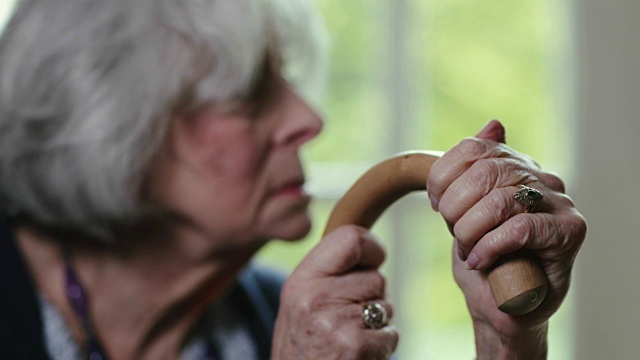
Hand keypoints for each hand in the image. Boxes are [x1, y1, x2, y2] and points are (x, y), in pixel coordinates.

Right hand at [271, 225, 397, 359]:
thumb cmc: (302, 345)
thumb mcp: (300, 301)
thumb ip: (326, 273)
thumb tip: (366, 244)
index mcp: (301, 280)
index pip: (350, 238)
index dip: (372, 247)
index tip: (373, 259)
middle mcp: (314, 297)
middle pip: (375, 276)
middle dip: (372, 295)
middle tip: (348, 316)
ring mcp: (335, 322)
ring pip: (386, 304)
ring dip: (377, 321)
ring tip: (348, 336)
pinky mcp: (355, 345)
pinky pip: (391, 332)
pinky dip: (381, 344)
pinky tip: (357, 354)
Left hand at [426, 120, 585, 358]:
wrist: (503, 308)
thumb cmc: (484, 259)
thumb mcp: (465, 212)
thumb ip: (471, 173)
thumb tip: (494, 124)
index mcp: (514, 166)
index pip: (476, 147)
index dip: (445, 175)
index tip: (437, 204)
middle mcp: (541, 178)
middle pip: (487, 171)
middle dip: (457, 206)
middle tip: (454, 233)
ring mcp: (559, 204)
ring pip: (501, 200)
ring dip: (471, 231)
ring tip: (468, 251)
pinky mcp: (569, 232)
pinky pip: (519, 228)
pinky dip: (489, 247)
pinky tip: (479, 261)